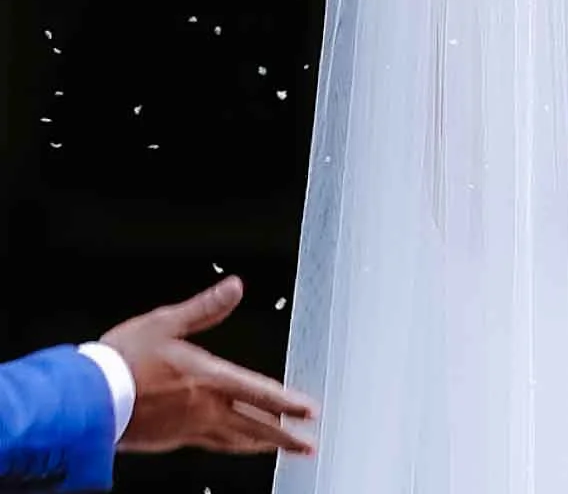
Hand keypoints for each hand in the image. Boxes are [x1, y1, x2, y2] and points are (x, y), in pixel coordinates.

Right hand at [102, 276, 317, 456]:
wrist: (89, 399)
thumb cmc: (125, 360)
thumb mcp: (167, 322)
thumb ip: (205, 308)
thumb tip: (234, 287)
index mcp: (208, 379)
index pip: (259, 393)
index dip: (288, 404)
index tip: (310, 413)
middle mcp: (203, 408)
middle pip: (253, 426)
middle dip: (283, 437)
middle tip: (307, 446)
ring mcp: (187, 428)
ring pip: (234, 440)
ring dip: (260, 445)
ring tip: (279, 449)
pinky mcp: (170, 440)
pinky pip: (212, 444)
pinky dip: (231, 445)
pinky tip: (233, 444)